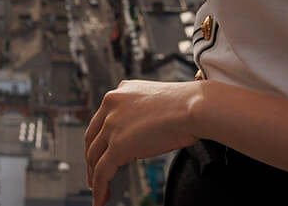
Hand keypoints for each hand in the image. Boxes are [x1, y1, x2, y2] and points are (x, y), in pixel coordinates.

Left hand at [84, 79, 200, 205]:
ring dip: (94, 177)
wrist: (195, 107)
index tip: (99, 154)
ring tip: (98, 192)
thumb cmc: (188, 105)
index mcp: (121, 92)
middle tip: (93, 176)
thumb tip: (141, 135)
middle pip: (92, 138)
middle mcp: (111, 105)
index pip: (101, 120)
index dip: (98, 141)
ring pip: (94, 156)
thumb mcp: (156, 104)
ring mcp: (112, 124)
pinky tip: (102, 199)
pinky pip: (102, 171)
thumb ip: (142, 114)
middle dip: (91, 160)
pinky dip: (100, 188)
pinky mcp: (118, 145)